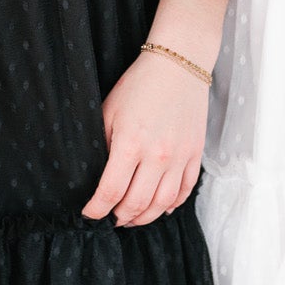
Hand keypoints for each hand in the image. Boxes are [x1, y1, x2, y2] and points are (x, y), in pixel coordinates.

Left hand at [82, 50, 210, 227]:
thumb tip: (97, 175)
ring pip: (162, 204)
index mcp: (130, 143)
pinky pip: (185, 190)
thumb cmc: (139, 85)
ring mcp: (179, 156)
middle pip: (136, 204)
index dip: (97, 209)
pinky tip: (161, 207)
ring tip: (132, 218)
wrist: (178, 65)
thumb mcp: (109, 111)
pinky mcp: (195, 154)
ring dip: (145, 217)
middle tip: (111, 219)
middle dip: (119, 217)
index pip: (110, 191)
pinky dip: (172, 204)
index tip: (89, 213)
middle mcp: (157, 155)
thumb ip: (103, 145)